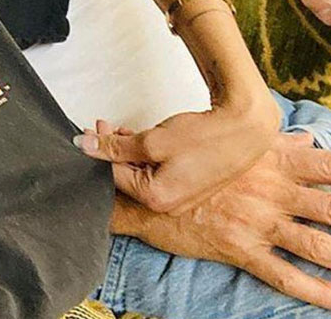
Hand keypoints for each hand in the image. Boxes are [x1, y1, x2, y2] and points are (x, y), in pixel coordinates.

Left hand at [77, 100, 279, 213]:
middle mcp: (169, 203)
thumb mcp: (152, 141)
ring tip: (120, 129)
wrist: (248, 127)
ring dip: (128, 150)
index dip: (98, 151)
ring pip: (143, 170)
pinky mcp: (192, 181)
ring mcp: (182, 194)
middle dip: (112, 150)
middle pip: (127, 175)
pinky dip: (148, 153)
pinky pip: (160, 169)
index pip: (113, 175)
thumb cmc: (204, 137)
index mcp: (156, 199)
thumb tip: (83, 145)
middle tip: (103, 126)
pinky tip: (141, 136)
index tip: (90, 131)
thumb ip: (115, 147)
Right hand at [114, 131, 330, 312]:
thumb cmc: (190, 164)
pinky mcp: (240, 248)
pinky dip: (318, 290)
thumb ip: (278, 146)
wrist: (145, 190)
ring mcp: (256, 221)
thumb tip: (309, 140)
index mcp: (271, 162)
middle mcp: (269, 191)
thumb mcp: (235, 146)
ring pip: (318, 245)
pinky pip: (285, 274)